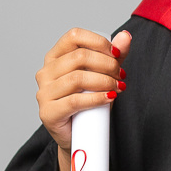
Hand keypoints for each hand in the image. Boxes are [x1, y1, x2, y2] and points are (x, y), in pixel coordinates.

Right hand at [35, 28, 131, 168]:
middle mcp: (45, 72)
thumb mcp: (104, 75)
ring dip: (104, 81)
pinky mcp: (48, 112)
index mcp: (55, 57)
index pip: (74, 36)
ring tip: (118, 87)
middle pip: (79, 56)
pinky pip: (74, 101)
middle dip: (107, 64)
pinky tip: (109, 97)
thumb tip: (126, 36)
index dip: (99, 42)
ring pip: (77, 78)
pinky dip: (97, 98)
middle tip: (120, 75)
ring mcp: (44, 93)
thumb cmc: (89, 102)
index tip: (116, 54)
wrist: (79, 135)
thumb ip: (114, 56)